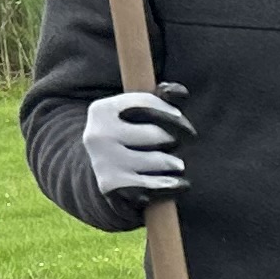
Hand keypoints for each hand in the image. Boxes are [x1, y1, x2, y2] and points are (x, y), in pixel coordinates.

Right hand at [82, 84, 191, 202]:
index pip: (147, 103)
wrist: (100, 169)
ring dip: (174, 164)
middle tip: (178, 145)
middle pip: (156, 134)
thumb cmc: (127, 134)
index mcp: (101, 110)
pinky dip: (170, 186)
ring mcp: (103, 162)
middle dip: (174, 140)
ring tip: (178, 165)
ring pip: (157, 161)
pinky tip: (180, 184)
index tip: (181, 119)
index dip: (170, 112)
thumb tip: (181, 92)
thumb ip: (159, 97)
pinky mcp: (111, 186)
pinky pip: (151, 186)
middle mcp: (98, 135)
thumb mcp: (136, 112)